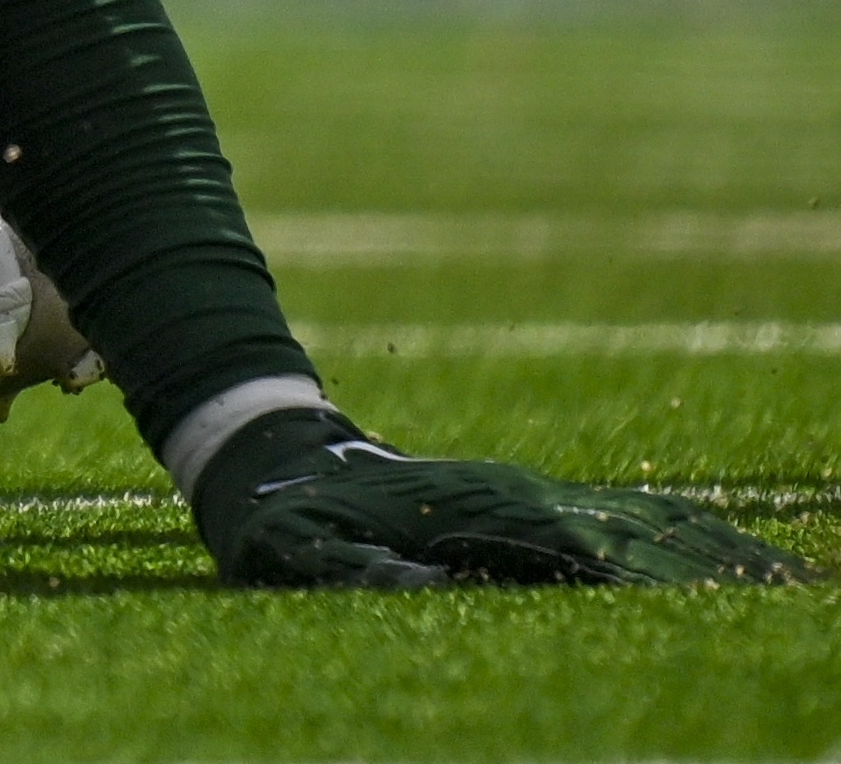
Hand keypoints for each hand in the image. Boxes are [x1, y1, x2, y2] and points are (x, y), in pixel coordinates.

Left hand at [189, 406, 799, 589]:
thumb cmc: (289, 520)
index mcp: (475, 514)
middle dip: (700, 565)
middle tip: (778, 592)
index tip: (708, 598)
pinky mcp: (532, 506)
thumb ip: (357, 571)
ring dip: (706, 548)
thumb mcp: (302, 552)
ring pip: (638, 519)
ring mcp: (529, 497)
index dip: (641, 575)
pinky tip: (723, 557)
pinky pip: (621, 516)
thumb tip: (412, 586)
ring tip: (777, 577)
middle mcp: (517, 499)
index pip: (578, 550)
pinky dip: (680, 531)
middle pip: (629, 532)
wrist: (279, 459)